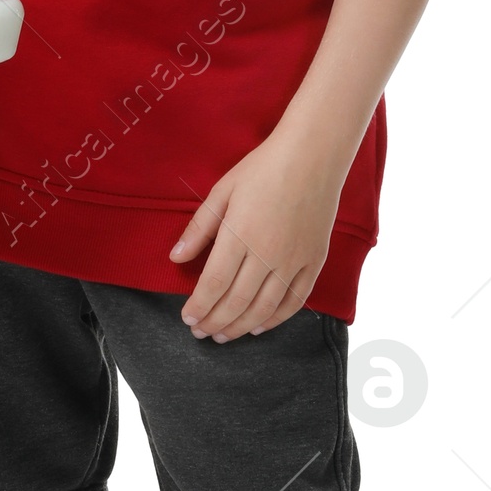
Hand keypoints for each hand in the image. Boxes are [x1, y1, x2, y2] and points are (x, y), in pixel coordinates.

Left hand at [170, 130, 344, 340]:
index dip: (199, 306)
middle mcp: (268, 253)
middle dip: (214, 322)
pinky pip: (295, 300)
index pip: (214, 284)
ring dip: (240, 327)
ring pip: (264, 308)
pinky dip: (275, 319)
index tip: (187, 318)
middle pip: (236, 302)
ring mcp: (294, 260)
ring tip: (223, 335)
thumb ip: (199, 228)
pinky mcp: (314, 261)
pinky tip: (258, 327)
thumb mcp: (222, 190)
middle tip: (200, 332)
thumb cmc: (263, 168)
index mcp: (240, 234)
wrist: (313, 155)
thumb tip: (176, 257)